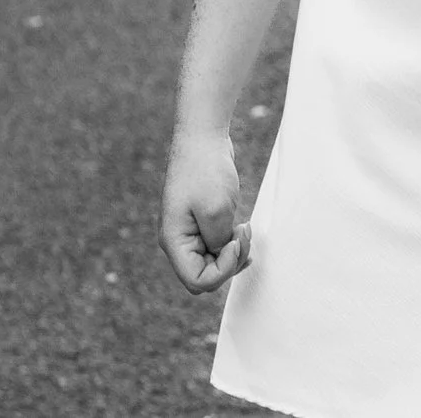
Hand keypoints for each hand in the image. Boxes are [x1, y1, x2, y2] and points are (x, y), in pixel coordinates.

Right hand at [159, 129, 250, 293]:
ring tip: (245, 229)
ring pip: (213, 263)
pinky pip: (217, 247)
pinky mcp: (202, 223)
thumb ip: (219, 242)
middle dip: (230, 263)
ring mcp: (190, 233)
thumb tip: (223, 257)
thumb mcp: (216, 210)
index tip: (235, 242)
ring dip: (234, 252)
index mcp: (175, 242)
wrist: (202, 140)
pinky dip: (232, 243)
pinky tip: (242, 228)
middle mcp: (179, 242)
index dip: (223, 270)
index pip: (197, 280)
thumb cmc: (206, 171)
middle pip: (205, 276)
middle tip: (243, 234)